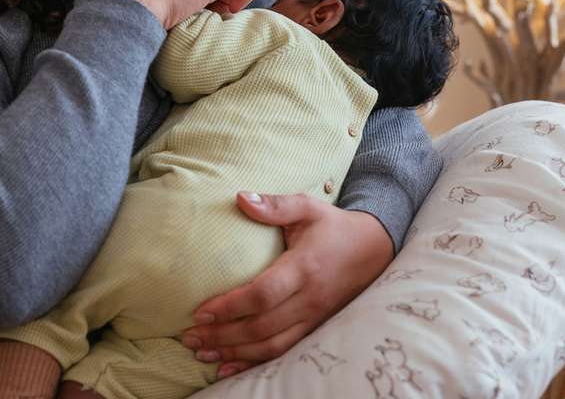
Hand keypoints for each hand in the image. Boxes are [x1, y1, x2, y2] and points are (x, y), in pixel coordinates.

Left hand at [179, 193, 392, 378]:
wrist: (374, 250)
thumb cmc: (333, 226)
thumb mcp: (308, 207)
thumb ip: (275, 204)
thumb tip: (240, 198)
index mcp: (304, 268)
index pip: (263, 295)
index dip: (230, 307)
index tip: (199, 312)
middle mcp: (310, 299)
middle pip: (262, 327)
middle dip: (223, 336)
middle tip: (190, 337)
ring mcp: (315, 318)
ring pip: (272, 346)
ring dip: (235, 354)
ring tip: (203, 353)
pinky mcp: (316, 328)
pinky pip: (285, 352)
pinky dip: (255, 363)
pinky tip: (229, 367)